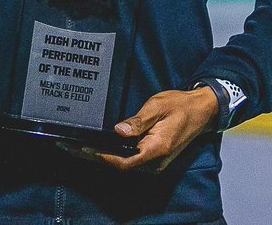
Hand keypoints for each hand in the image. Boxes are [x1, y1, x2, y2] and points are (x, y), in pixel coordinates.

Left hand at [69, 87, 218, 173]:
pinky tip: (98, 147)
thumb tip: (118, 131)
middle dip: (93, 158)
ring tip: (77, 147)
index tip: (81, 149)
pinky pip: (129, 160)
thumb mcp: (158, 107)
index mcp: (156, 150)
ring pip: (123, 164)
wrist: (202, 111)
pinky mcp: (153, 158)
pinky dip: (112, 155)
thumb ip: (138, 121)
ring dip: (101, 157)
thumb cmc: (180, 106)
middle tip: (70, 147)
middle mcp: (155, 162)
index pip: (123, 161)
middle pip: (119, 165)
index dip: (100, 157)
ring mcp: (154, 163)